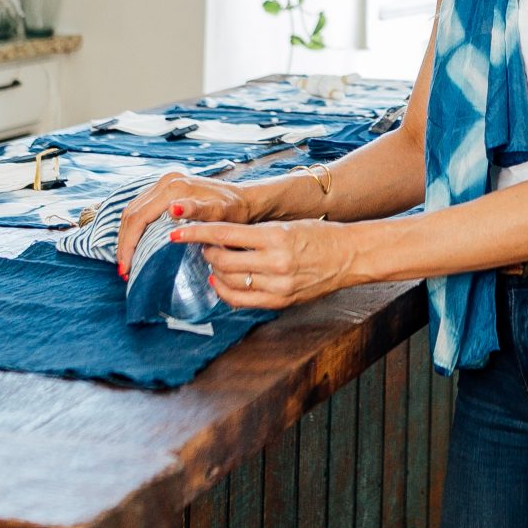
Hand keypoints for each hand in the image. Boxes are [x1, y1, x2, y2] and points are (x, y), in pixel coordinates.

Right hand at [116, 170, 250, 278]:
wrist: (245, 199)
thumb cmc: (235, 210)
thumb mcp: (220, 212)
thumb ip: (197, 210)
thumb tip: (174, 209)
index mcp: (174, 187)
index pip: (138, 217)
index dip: (129, 244)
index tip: (127, 268)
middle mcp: (166, 181)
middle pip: (131, 214)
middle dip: (124, 243)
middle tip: (125, 270)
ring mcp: (164, 183)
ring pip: (133, 211)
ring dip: (126, 236)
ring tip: (128, 262)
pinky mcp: (166, 189)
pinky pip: (141, 209)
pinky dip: (134, 228)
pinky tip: (137, 245)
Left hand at [175, 220, 361, 310]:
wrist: (349, 255)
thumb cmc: (319, 235)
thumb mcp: (286, 226)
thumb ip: (254, 234)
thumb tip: (219, 237)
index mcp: (276, 237)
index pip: (226, 233)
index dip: (198, 233)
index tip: (177, 232)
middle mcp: (275, 263)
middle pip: (223, 260)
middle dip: (207, 252)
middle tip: (203, 245)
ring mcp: (277, 286)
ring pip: (229, 281)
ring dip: (215, 270)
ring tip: (214, 261)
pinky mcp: (280, 301)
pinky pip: (241, 300)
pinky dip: (225, 291)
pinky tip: (220, 281)